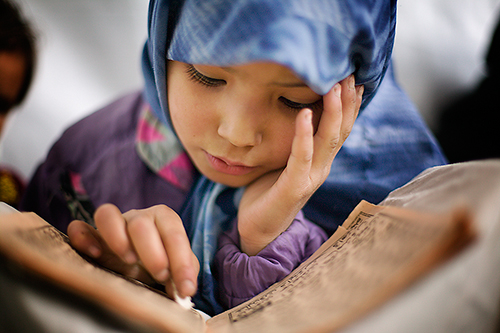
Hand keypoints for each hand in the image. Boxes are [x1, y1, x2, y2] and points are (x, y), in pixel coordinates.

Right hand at [67, 203, 198, 297]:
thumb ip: (185, 273)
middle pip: (141, 223)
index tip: (186, 287)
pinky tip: (95, 254)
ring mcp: (113, 224)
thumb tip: (184, 290)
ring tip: (128, 260)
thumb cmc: (160, 261)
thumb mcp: (177, 266)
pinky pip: (79, 228)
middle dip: (153, 252)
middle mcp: (137, 216)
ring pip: (108, 214)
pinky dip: (83, 238)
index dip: (181, 260)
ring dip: (117, 237)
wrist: (138, 264)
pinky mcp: (90, 236)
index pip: (173, 231)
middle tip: (160, 275)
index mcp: (163, 219)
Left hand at [238, 75, 363, 254]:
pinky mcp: (294, 187)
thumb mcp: (285, 160)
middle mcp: (321, 168)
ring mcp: (310, 178)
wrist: (259, 228)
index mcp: (320, 161)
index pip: (340, 129)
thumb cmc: (269, 191)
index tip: (353, 78)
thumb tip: (297, 110)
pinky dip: (303, 134)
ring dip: (333, 113)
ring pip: (328, 141)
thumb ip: (296, 141)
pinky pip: (301, 156)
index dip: (349, 104)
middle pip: (341, 131)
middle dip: (347, 101)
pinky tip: (304, 112)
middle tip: (349, 73)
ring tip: (335, 87)